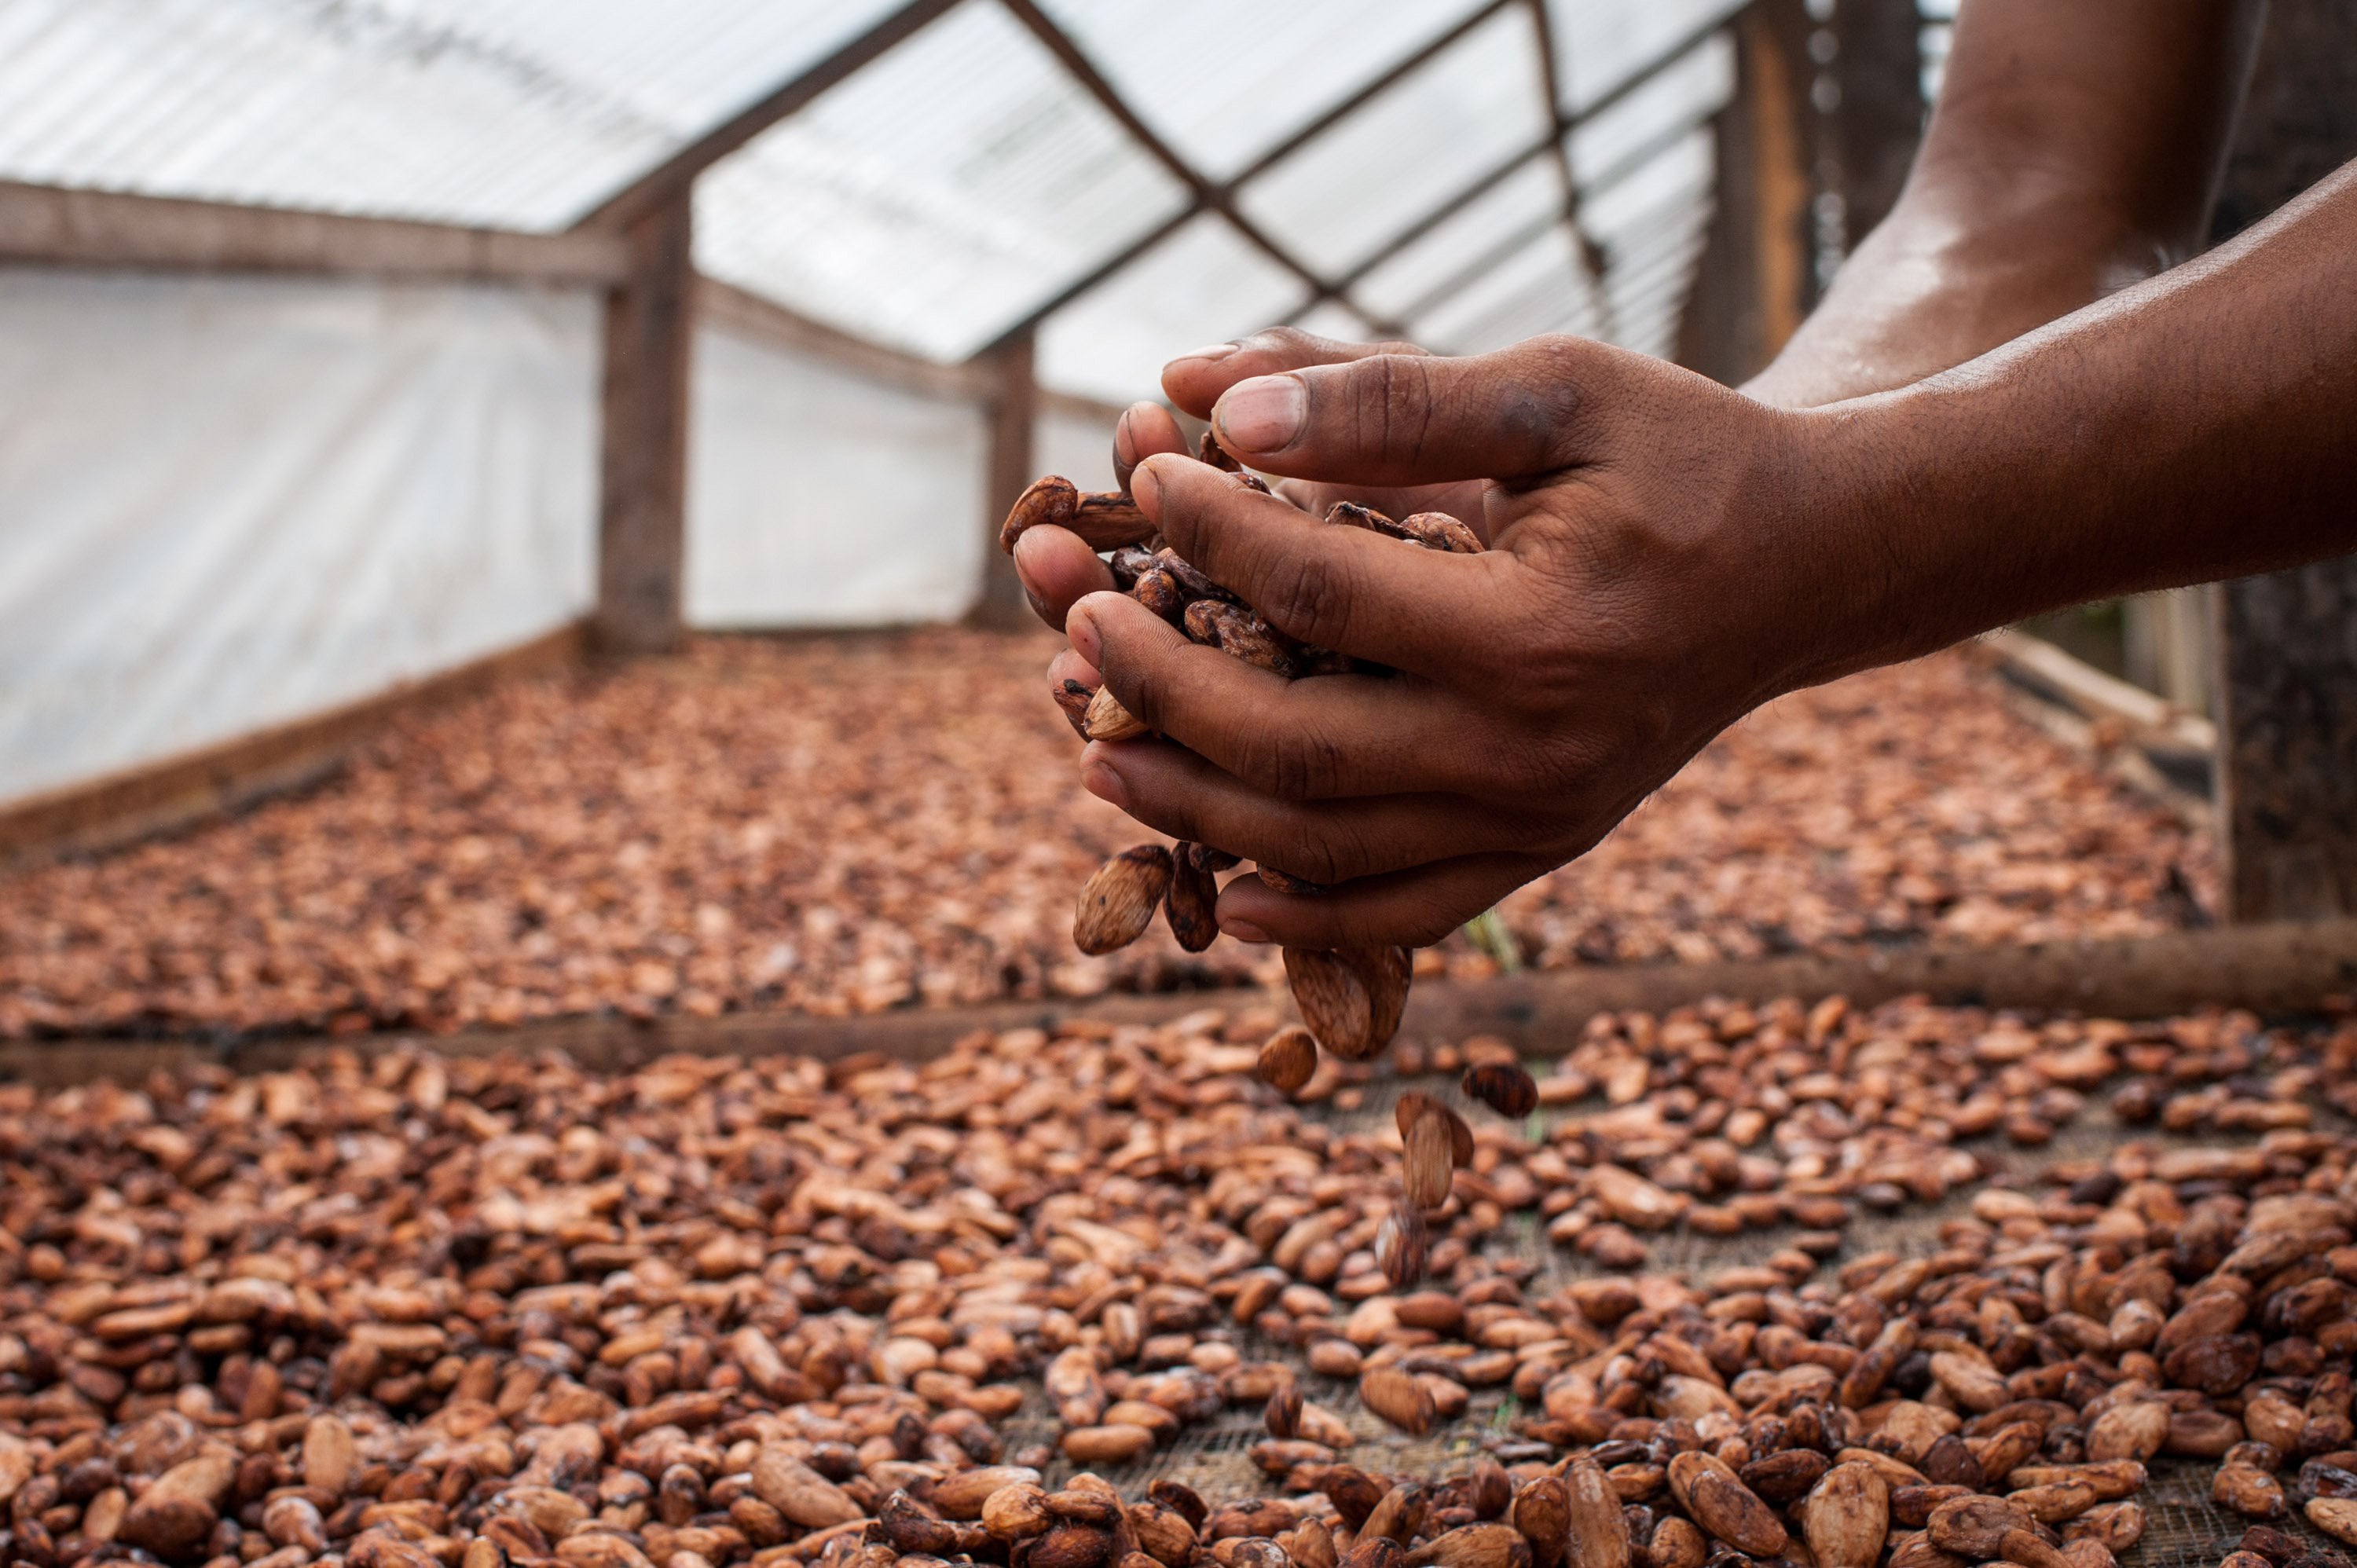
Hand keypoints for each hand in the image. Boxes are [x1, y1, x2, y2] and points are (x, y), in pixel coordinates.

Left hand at [1052, 332, 1832, 950]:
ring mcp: (1536, 823)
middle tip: (1070, 621)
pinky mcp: (1541, 853)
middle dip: (1156, 682)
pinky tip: (1215, 886)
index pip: (1315, 589)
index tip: (1138, 472)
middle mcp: (1531, 755)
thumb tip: (1209, 402)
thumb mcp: (1554, 392)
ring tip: (1091, 751)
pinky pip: (1400, 915)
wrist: (1808, 567)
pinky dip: (1300, 915)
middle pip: (1291, 744)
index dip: (1204, 531)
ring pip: (1322, 848)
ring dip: (1190, 803)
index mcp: (1534, 634)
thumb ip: (1387, 398)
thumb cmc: (1681, 460)